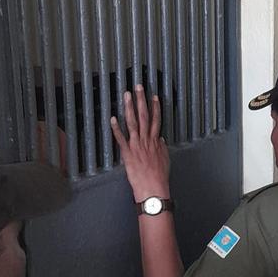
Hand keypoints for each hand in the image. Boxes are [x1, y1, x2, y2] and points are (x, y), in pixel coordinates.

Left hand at [111, 86, 170, 201]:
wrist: (153, 188)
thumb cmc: (159, 177)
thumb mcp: (164, 160)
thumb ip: (162, 148)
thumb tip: (160, 139)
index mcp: (155, 142)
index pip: (156, 120)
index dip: (155, 107)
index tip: (154, 96)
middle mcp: (146, 140)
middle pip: (144, 116)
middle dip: (141, 100)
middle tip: (138, 87)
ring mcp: (136, 146)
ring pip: (133, 123)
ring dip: (130, 108)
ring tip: (126, 96)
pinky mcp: (127, 153)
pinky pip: (121, 138)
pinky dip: (116, 128)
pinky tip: (113, 118)